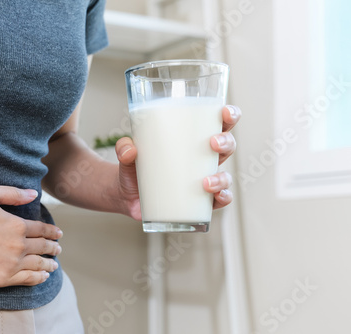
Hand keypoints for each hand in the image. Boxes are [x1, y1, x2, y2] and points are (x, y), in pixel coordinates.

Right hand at [0, 184, 62, 287]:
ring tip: (54, 266)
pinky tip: (42, 277)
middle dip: (53, 249)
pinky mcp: (0, 279)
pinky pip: (26, 280)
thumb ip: (13, 194)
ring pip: (38, 265)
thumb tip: (34, 194)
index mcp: (18, 225)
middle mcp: (19, 245)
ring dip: (49, 264)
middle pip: (43, 248)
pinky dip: (38, 278)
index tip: (58, 234)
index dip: (52, 232)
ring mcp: (11, 264)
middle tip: (58, 250)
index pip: (42, 230)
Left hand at [114, 105, 240, 218]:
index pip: (217, 123)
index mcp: (191, 139)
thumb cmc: (133, 166)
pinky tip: (216, 197)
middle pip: (227, 146)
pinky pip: (219, 201)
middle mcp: (202, 159)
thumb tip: (130, 149)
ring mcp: (202, 180)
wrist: (125, 195)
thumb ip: (124, 148)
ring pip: (226, 176)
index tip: (224, 112)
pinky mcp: (198, 202)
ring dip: (223, 178)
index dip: (228, 115)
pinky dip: (222, 199)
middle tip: (212, 143)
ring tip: (206, 183)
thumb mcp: (126, 154)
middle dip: (226, 142)